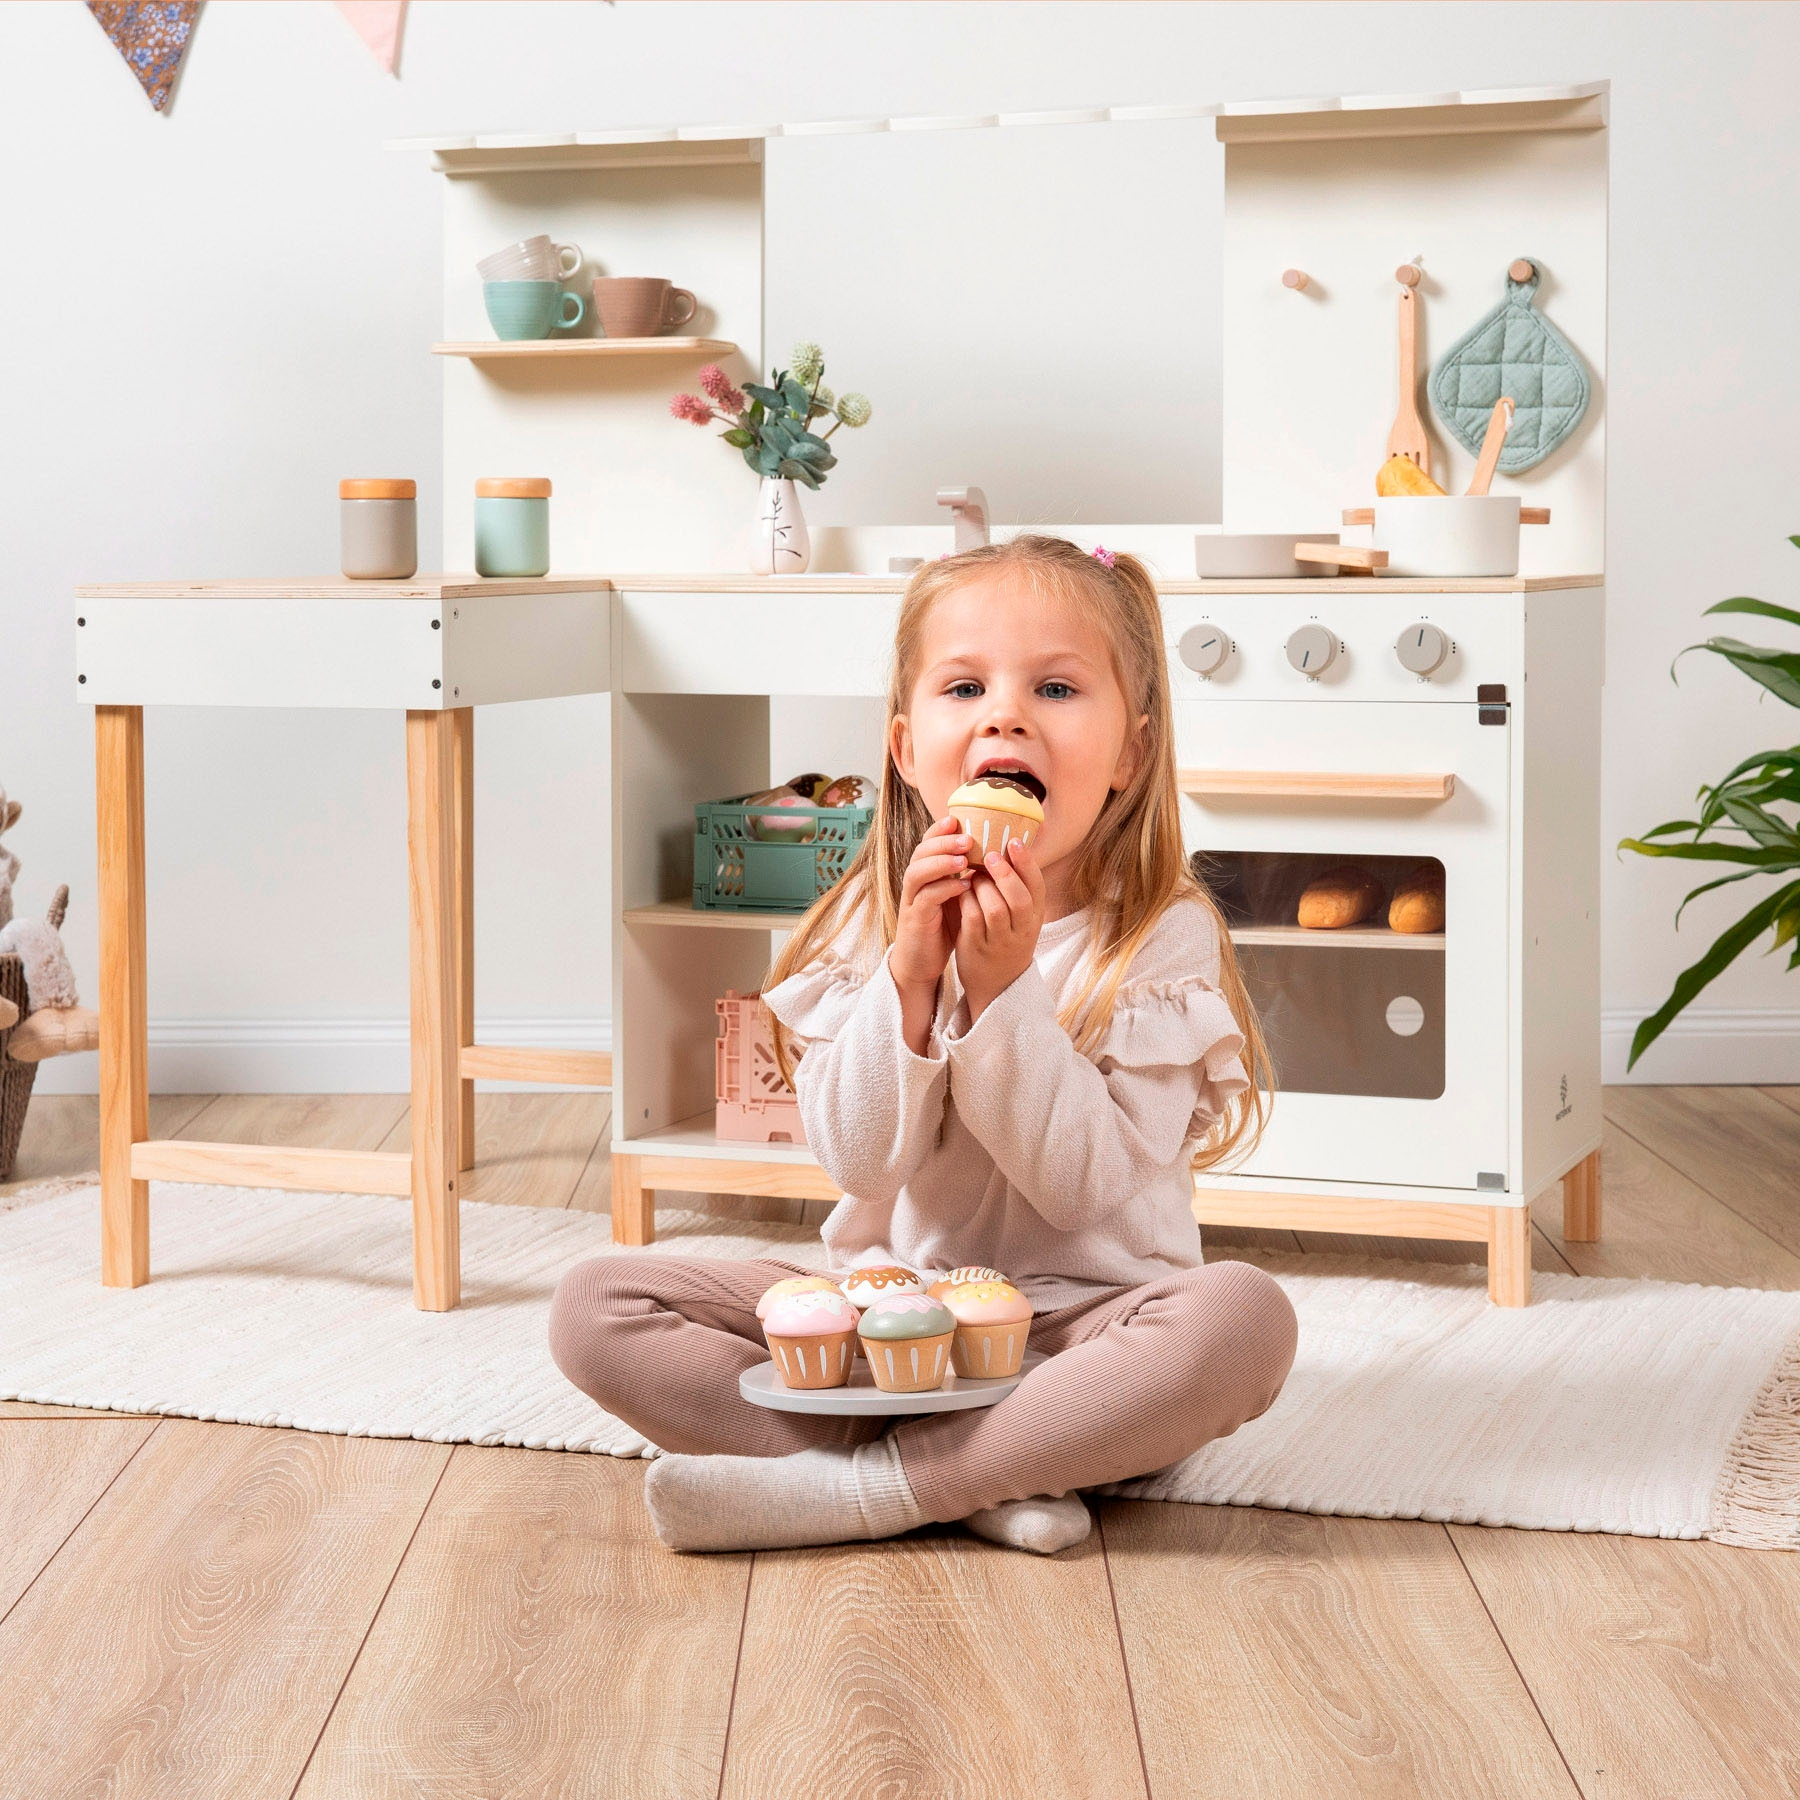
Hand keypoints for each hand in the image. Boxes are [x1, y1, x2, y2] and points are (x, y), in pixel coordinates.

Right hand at [889, 817, 973, 1052]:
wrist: (922, 960)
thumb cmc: (943, 925)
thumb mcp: (956, 895)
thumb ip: (966, 874)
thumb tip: (993, 852)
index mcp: (926, 873)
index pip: (928, 843)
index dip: (939, 829)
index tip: (957, 819)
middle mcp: (915, 882)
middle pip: (921, 852)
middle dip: (943, 842)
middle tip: (966, 838)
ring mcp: (912, 899)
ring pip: (918, 872)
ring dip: (941, 863)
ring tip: (964, 860)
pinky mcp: (914, 918)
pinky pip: (926, 898)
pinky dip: (944, 889)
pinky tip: (962, 886)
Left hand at [955, 837, 1045, 1023]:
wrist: (997, 983)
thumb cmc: (1007, 938)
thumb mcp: (1021, 917)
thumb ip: (1017, 887)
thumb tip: (1008, 844)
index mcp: (1035, 916)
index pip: (1037, 886)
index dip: (1027, 862)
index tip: (1014, 841)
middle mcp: (1022, 929)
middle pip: (1019, 898)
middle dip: (1005, 874)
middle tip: (990, 855)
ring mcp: (1000, 940)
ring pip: (994, 908)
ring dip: (982, 887)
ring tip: (973, 875)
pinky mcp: (978, 947)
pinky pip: (972, 919)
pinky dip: (966, 901)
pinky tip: (961, 892)